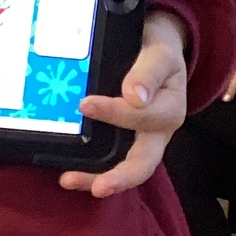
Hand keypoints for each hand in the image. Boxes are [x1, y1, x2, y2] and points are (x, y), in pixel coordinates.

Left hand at [62, 12, 187, 198]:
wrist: (154, 48)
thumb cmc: (158, 51)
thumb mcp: (160, 52)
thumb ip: (149, 72)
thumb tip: (135, 97)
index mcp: (169, 110)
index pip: (143, 117)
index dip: (115, 113)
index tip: (85, 104)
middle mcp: (156, 133)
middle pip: (142, 164)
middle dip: (120, 177)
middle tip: (99, 187)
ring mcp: (138, 141)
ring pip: (123, 170)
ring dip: (96, 178)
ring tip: (68, 180)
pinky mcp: (121, 142)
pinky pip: (108, 160)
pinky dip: (89, 169)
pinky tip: (66, 171)